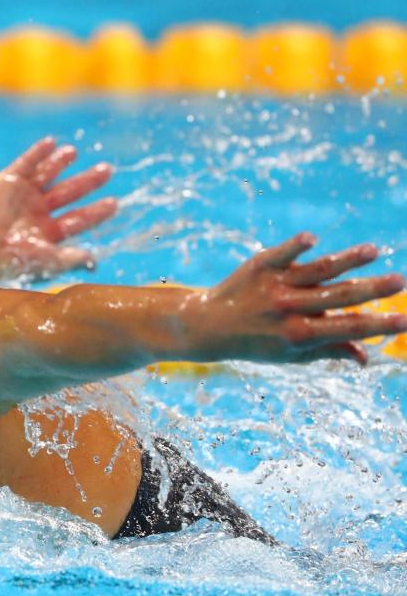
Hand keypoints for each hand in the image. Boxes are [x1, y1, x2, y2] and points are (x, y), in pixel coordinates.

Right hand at [0, 137, 116, 279]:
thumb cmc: (15, 261)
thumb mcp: (50, 261)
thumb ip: (74, 258)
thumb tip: (96, 262)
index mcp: (48, 233)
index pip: (78, 218)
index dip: (96, 211)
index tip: (114, 203)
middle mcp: (36, 213)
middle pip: (69, 193)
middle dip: (88, 182)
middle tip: (108, 170)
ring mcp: (22, 196)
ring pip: (47, 175)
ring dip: (61, 162)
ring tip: (74, 151)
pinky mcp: (6, 183)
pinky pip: (25, 163)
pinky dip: (37, 152)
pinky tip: (51, 142)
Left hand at [197, 232, 406, 364]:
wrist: (208, 325)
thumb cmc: (256, 342)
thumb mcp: (290, 355)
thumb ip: (328, 350)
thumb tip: (366, 356)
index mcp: (300, 335)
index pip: (347, 327)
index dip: (378, 325)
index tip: (406, 319)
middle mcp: (289, 309)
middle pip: (338, 297)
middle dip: (372, 289)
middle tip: (401, 280)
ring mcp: (275, 286)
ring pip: (317, 271)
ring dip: (347, 260)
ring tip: (373, 251)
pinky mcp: (260, 266)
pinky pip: (280, 254)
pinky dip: (295, 246)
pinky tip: (312, 239)